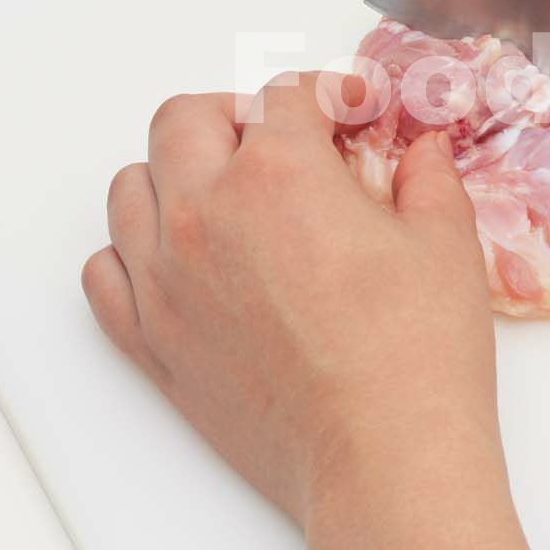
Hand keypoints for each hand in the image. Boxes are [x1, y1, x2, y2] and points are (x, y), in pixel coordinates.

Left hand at [82, 71, 537, 549]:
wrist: (382, 454)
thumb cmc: (415, 353)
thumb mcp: (445, 243)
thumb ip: (428, 178)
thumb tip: (424, 152)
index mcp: (280, 173)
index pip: (286, 95)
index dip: (330, 95)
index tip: (354, 113)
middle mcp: (205, 213)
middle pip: (186, 118)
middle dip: (239, 114)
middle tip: (286, 141)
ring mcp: (166, 279)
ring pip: (131, 187)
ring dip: (178, 174)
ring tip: (230, 196)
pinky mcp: (150, 341)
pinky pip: (105, 271)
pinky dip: (134, 253)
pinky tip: (185, 260)